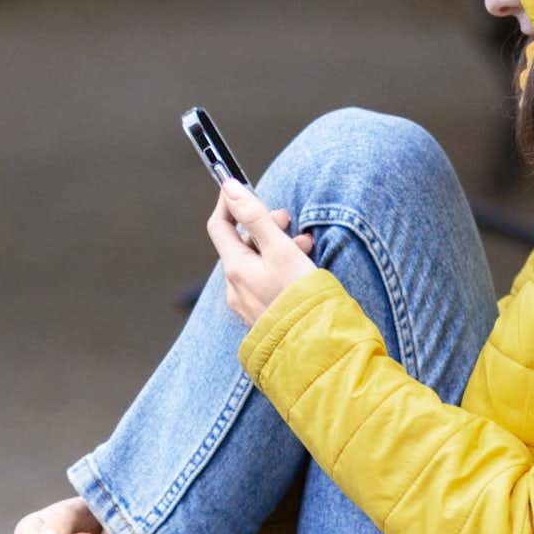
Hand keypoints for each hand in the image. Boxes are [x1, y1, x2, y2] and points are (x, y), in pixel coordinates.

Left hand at [205, 180, 318, 328]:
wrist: (313, 346)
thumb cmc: (300, 297)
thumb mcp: (281, 249)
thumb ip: (256, 217)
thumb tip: (229, 188)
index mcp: (235, 268)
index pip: (220, 226)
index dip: (230, 203)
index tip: (243, 187)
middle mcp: (235, 287)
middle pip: (242, 243)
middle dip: (264, 225)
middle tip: (289, 219)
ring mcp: (247, 302)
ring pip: (257, 261)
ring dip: (278, 245)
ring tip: (306, 244)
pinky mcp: (262, 313)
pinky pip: (264, 280)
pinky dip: (280, 266)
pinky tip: (301, 267)